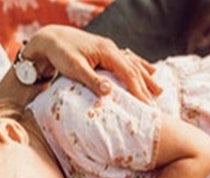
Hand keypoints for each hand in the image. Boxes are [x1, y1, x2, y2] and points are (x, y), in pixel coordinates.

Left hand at [22, 25, 160, 99]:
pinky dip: (139, 67)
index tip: (147, 106)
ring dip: (146, 78)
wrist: (50, 39)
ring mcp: (109, 49)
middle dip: (145, 88)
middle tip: (155, 106)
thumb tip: (109, 91)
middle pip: (134, 69)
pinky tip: (147, 71)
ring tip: (159, 91)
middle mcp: (111, 48)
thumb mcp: (74, 68)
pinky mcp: (106, 52)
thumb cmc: (60, 54)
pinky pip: (128, 60)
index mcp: (106, 51)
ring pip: (133, 64)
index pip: (128, 73)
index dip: (138, 90)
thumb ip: (92, 80)